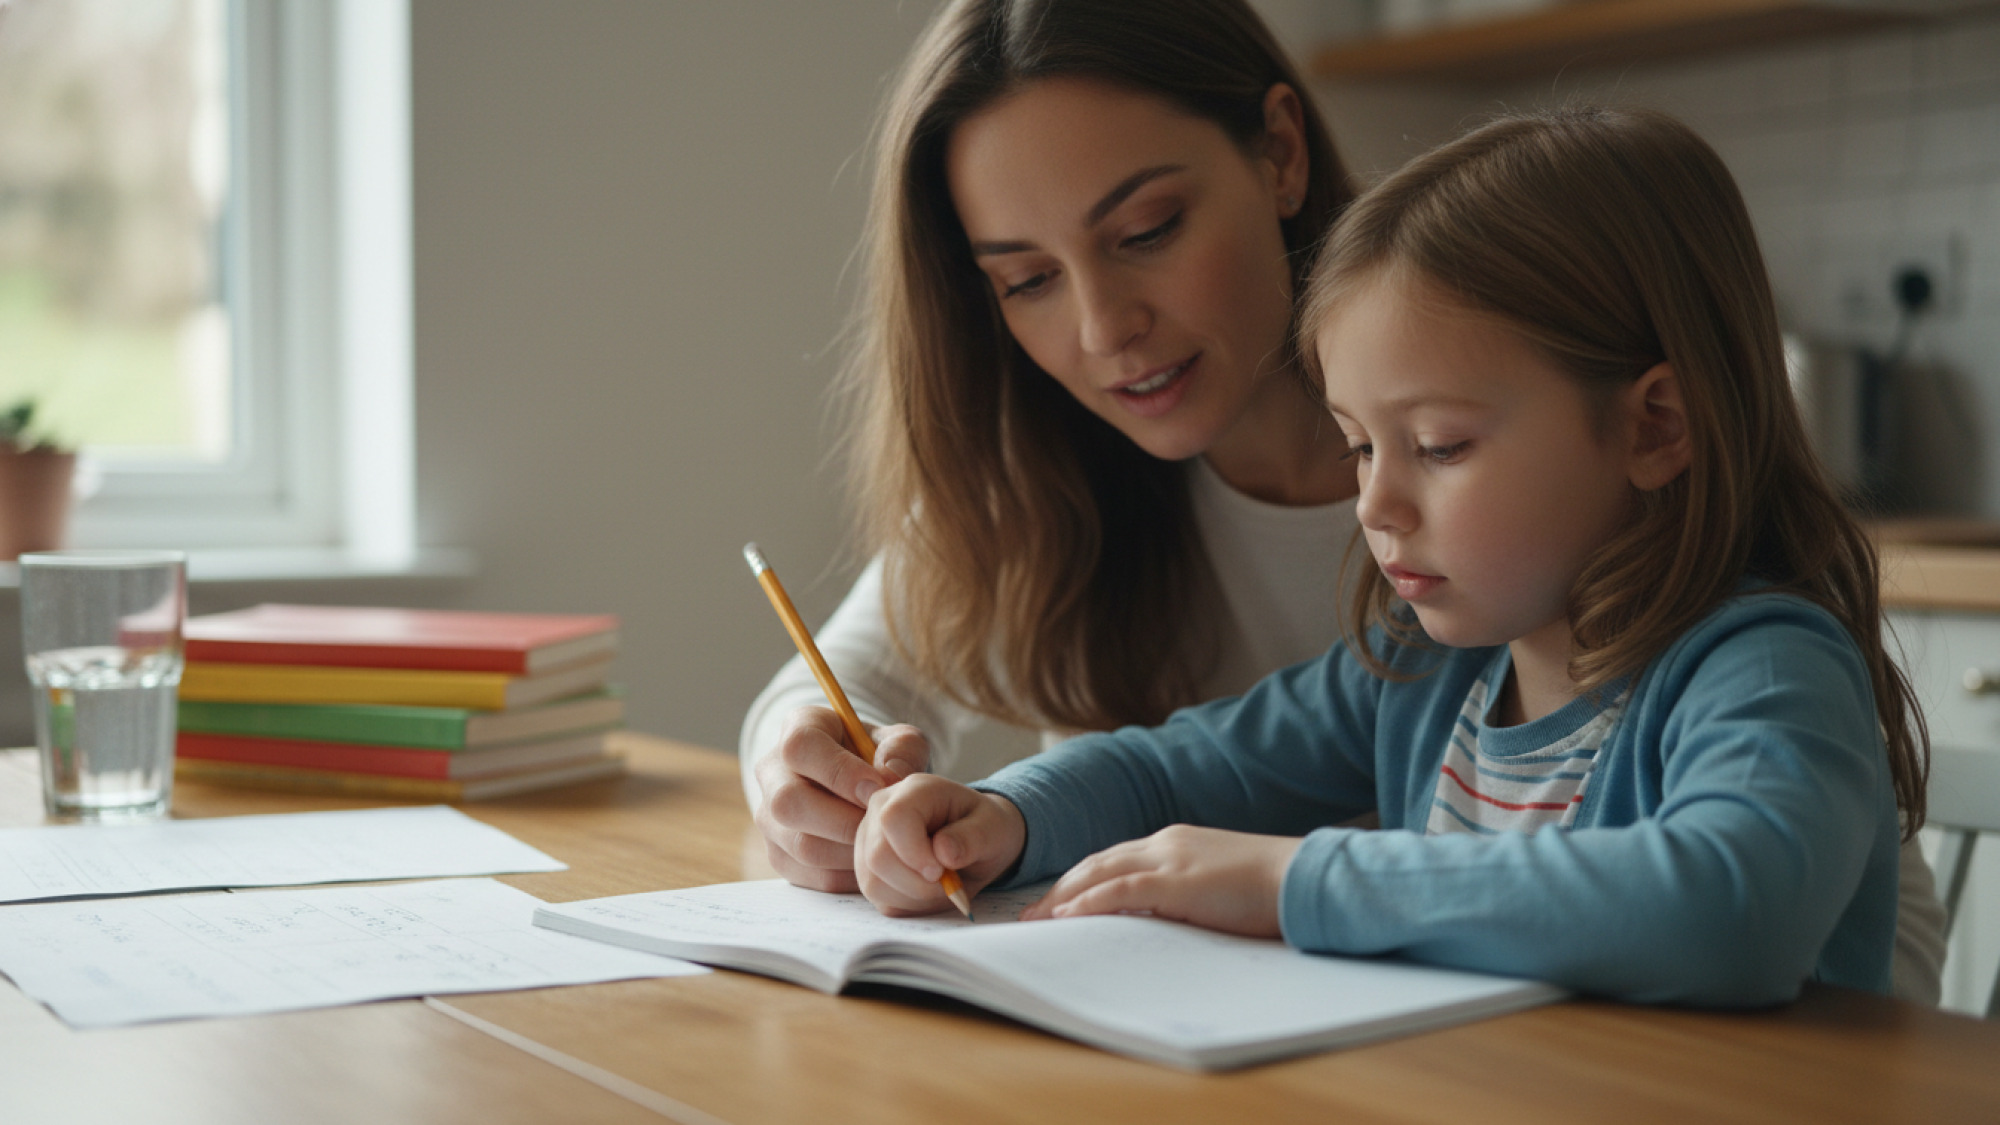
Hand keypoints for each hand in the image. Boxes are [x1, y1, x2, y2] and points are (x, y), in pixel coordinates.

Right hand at [752, 707, 931, 892]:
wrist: (864, 785)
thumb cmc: (882, 758)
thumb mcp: (900, 742)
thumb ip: (903, 750)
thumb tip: (891, 777)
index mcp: (799, 728)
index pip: (800, 747)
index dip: (838, 771)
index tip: (876, 788)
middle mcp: (773, 772)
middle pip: (788, 802)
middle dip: (843, 820)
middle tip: (881, 825)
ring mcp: (769, 817)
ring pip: (799, 844)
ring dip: (848, 851)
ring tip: (881, 844)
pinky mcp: (779, 854)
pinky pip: (810, 874)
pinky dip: (847, 874)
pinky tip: (871, 860)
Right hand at [855, 773, 1025, 915]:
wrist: (975, 841)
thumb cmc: (983, 828)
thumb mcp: (994, 828)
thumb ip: (973, 837)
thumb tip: (943, 852)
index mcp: (913, 790)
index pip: (893, 819)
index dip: (914, 852)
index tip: (942, 871)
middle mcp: (880, 811)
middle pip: (878, 857)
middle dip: (919, 883)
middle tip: (950, 882)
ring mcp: (868, 842)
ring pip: (874, 883)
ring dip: (916, 897)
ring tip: (942, 884)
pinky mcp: (868, 871)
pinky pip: (880, 900)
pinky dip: (910, 905)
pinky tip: (928, 891)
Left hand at [1017, 825, 1300, 938]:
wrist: (1303, 877)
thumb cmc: (1270, 889)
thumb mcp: (1217, 888)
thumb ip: (1184, 897)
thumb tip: (1158, 924)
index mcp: (1175, 843)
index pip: (1114, 859)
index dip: (1081, 881)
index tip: (1056, 903)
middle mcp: (1165, 844)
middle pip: (1096, 863)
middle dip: (1060, 889)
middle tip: (1031, 916)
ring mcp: (1170, 859)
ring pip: (1099, 872)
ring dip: (1062, 897)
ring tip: (1036, 921)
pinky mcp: (1178, 882)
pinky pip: (1120, 890)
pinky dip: (1088, 902)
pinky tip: (1066, 917)